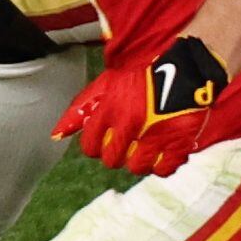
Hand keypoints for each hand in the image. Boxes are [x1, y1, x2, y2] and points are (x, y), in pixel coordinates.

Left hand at [54, 35, 229, 172]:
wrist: (185, 71)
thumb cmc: (142, 78)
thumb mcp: (106, 84)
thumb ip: (80, 109)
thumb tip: (56, 136)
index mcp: (110, 109)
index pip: (90, 146)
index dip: (95, 146)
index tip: (104, 141)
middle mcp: (130, 125)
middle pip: (111, 161)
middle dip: (115, 155)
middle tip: (125, 145)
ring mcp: (155, 137)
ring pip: (136, 168)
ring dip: (138, 162)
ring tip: (144, 149)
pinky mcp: (178, 144)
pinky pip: (163, 170)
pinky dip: (161, 166)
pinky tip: (161, 154)